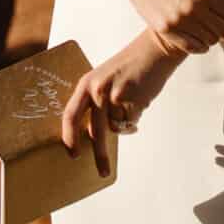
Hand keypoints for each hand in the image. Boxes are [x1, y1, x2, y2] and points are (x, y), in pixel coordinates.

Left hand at [62, 30, 183, 175]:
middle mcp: (97, 90)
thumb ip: (97, 101)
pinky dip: (136, 118)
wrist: (155, 50)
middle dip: (100, 155)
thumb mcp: (105, 79)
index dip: (69, 137)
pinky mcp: (132, 100)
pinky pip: (131, 123)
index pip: (70, 114)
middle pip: (95, 132)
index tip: (72, 154)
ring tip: (133, 101)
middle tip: (102, 172)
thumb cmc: (130, 67)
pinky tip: (141, 100)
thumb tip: (94, 134)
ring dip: (126, 122)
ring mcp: (114, 95)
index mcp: (86, 83)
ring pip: (117, 127)